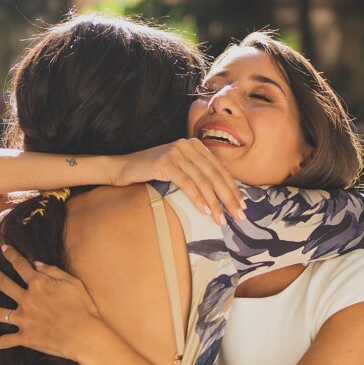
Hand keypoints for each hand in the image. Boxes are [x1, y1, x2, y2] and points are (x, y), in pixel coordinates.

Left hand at [0, 245, 103, 361]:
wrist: (84, 334)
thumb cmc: (83, 307)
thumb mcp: (72, 282)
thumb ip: (53, 271)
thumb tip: (36, 263)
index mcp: (38, 284)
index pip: (21, 266)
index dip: (12, 255)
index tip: (4, 248)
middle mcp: (27, 299)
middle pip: (5, 285)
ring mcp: (24, 319)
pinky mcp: (25, 337)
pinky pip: (5, 341)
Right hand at [108, 139, 244, 223]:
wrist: (121, 168)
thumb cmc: (150, 173)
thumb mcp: (178, 170)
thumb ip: (196, 175)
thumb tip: (220, 196)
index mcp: (194, 146)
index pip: (219, 169)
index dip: (232, 188)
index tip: (242, 205)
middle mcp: (187, 145)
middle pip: (214, 174)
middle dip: (228, 197)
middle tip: (238, 215)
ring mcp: (175, 152)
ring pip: (202, 180)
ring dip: (214, 202)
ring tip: (221, 219)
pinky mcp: (164, 162)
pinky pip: (186, 183)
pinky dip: (197, 198)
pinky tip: (205, 211)